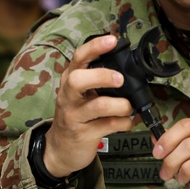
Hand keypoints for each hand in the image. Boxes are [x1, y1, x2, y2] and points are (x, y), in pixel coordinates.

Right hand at [41, 35, 135, 177]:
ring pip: (98, 106)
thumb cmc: (76, 115)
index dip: (95, 47)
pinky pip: (109, 125)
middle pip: (78, 79)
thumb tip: (126, 65)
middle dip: (102, 76)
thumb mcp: (79, 93)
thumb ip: (96, 79)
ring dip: (121, 105)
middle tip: (120, 79)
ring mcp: (74, 116)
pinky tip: (126, 121)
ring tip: (128, 107)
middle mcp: (68, 96)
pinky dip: (124, 122)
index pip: (79, 58)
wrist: (60, 148)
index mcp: (70, 80)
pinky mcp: (84, 134)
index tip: (112, 40)